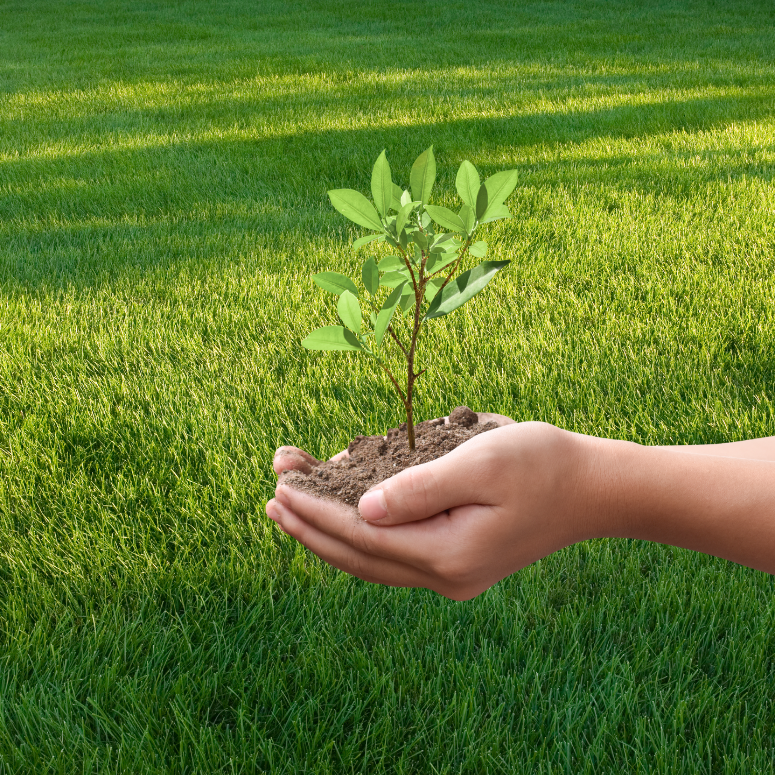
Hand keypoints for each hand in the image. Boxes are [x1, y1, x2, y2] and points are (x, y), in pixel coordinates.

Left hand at [267, 417, 597, 599]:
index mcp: (447, 553)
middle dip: (312, 528)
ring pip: (373, 563)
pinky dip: (362, 540)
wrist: (592, 491)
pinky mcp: (458, 564)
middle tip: (271, 501)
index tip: (280, 487)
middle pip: (359, 557)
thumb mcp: (481, 464)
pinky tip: (345, 524)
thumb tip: (362, 511)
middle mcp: (445, 575)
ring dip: (330, 537)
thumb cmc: (541, 465)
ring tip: (294, 513)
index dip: (316, 511)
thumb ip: (419, 489)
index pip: (361, 534)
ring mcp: (452, 576)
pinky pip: (395, 559)